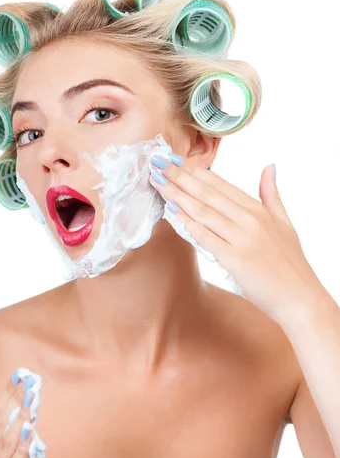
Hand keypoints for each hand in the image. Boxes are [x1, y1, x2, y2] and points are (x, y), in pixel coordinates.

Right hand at [0, 371, 38, 457]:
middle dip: (16, 400)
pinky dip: (23, 445)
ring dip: (22, 417)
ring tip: (32, 400)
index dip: (7, 392)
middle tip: (30, 383)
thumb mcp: (8, 449)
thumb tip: (27, 395)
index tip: (20, 375)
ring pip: (7, 441)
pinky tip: (30, 431)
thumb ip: (13, 427)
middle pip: (1, 423)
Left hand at [149, 153, 324, 321]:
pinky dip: (186, 222)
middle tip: (157, 163)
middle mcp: (249, 219)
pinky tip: (170, 211)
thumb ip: (272, 193)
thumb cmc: (290, 262)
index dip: (195, 170)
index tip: (175, 159)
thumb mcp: (284, 221)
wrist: (299, 297)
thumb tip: (269, 167)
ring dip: (176, 195)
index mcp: (257, 209)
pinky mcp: (234, 259)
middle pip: (207, 193)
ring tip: (157, 182)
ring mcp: (241, 238)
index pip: (220, 184)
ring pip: (202, 211)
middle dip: (179, 176)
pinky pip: (204, 237)